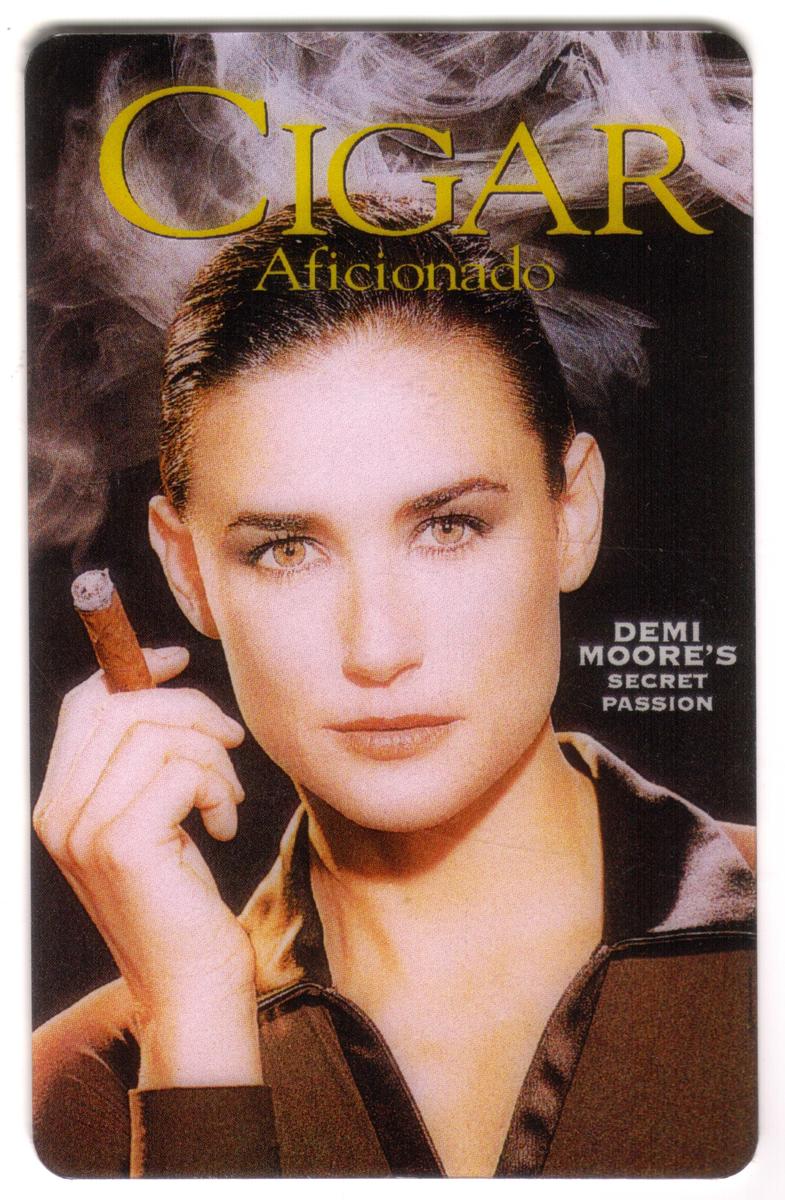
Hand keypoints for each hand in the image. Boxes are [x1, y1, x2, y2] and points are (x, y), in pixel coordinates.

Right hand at [33, 647, 262, 1087]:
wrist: (191, 987)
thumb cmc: (183, 903)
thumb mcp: (155, 822)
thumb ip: (144, 763)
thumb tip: (166, 685)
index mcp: (59, 804)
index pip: (83, 706)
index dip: (132, 672)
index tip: (179, 661)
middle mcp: (59, 814)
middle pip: (121, 707)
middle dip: (189, 709)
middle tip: (230, 740)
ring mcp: (85, 829)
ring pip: (158, 735)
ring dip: (212, 758)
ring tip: (224, 801)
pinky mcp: (124, 844)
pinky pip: (182, 771)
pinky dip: (217, 789)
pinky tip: (221, 826)